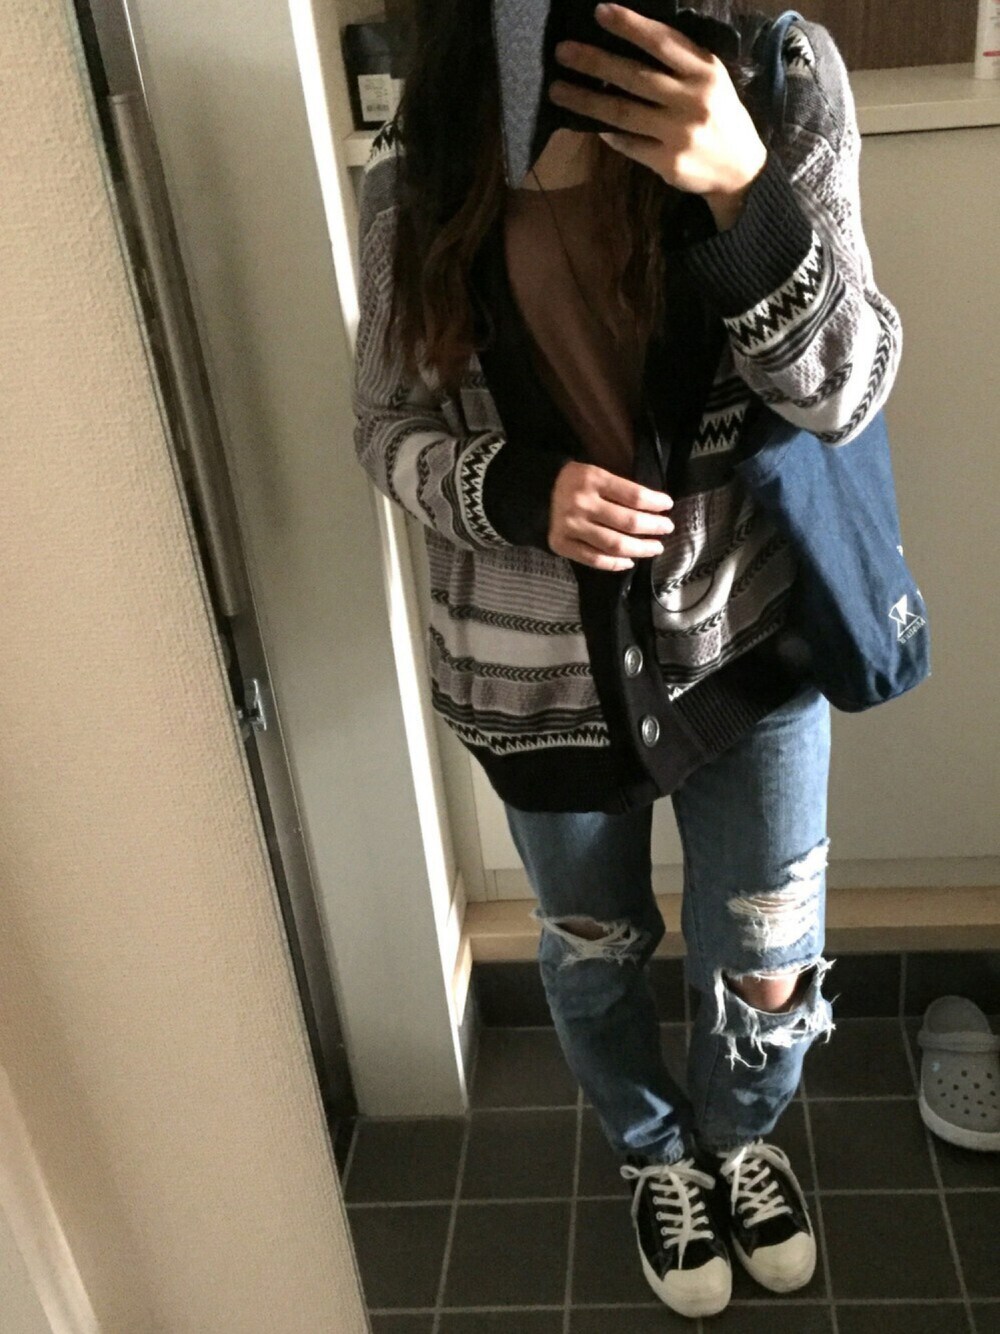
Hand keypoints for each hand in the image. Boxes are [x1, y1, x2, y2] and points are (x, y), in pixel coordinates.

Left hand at [549, 2, 767, 226]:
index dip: (630, 25)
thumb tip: (625, 48)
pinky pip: (629, 143)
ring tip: (558, 91)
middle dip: (595, 62)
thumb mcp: (709, 80)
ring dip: (586, 100)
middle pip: (634, 76)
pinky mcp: (669, 162)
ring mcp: (680, 133)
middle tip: (562, 52)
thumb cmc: (718, 115)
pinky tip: (590, 125)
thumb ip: (678, 63)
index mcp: (705, 70)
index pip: (662, 41)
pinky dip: (608, 133)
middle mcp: (693, 99)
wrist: (741, 170)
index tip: (599, 12)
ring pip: (623, 112)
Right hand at [549, 460, 674, 570]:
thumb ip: (620, 489)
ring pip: (614, 544)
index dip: (655, 503)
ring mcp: (571, 527)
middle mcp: (581, 504)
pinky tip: (630, 561)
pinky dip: (615, 564)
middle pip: (628, 522)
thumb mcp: (596, 473)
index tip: (667, 506)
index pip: (634, 496)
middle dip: (654, 526)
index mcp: (592, 480)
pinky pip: (594, 559)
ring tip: (655, 547)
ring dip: (641, 548)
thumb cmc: (575, 483)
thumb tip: (655, 509)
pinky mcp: (562, 545)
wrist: (536, 493)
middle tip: (667, 528)